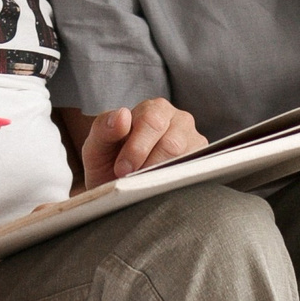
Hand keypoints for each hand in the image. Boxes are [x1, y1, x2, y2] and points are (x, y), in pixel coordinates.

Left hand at [79, 98, 203, 189]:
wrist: (118, 191)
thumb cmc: (108, 164)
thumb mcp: (96, 147)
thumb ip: (103, 128)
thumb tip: (123, 115)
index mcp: (154, 110)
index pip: (152, 121)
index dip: (136, 148)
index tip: (121, 169)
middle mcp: (179, 121)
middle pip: (172, 142)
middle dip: (148, 165)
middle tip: (131, 180)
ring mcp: (194, 142)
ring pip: (185, 159)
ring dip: (161, 175)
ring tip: (144, 185)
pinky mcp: (203, 164)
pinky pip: (196, 173)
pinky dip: (176, 182)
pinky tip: (161, 188)